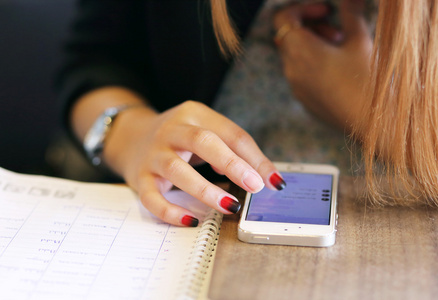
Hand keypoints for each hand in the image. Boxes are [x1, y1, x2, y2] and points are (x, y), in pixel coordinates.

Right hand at [101, 98, 284, 226]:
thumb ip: (231, 149)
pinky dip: (170, 211)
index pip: (231, 134)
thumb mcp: (205, 132)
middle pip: (202, 142)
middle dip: (232, 164)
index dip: (255, 158)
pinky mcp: (140, 177)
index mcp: (194, 114)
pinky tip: (191, 220)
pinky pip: (152, 197)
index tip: (273, 181)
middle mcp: (171, 130)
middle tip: (254, 186)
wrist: (132, 137)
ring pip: (176, 170)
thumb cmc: (180, 138)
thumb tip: (259, 176)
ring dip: (205, 190)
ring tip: (230, 206)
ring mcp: (153, 154)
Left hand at [273, 0, 372, 130]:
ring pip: (294, 57)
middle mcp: (291, 69)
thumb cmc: (367, 79)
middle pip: (289, 38)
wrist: (373, 121)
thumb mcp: (359, 40)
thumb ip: (349, 13)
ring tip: (341, 52)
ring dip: (312, 47)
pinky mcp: (304, 100)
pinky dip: (312, 65)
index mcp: (300, 50)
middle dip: (311, 28)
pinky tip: (338, 71)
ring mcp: (296, 87)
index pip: (283, 19)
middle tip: (337, 34)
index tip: (327, 11)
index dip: (303, 8)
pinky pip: (300, 75)